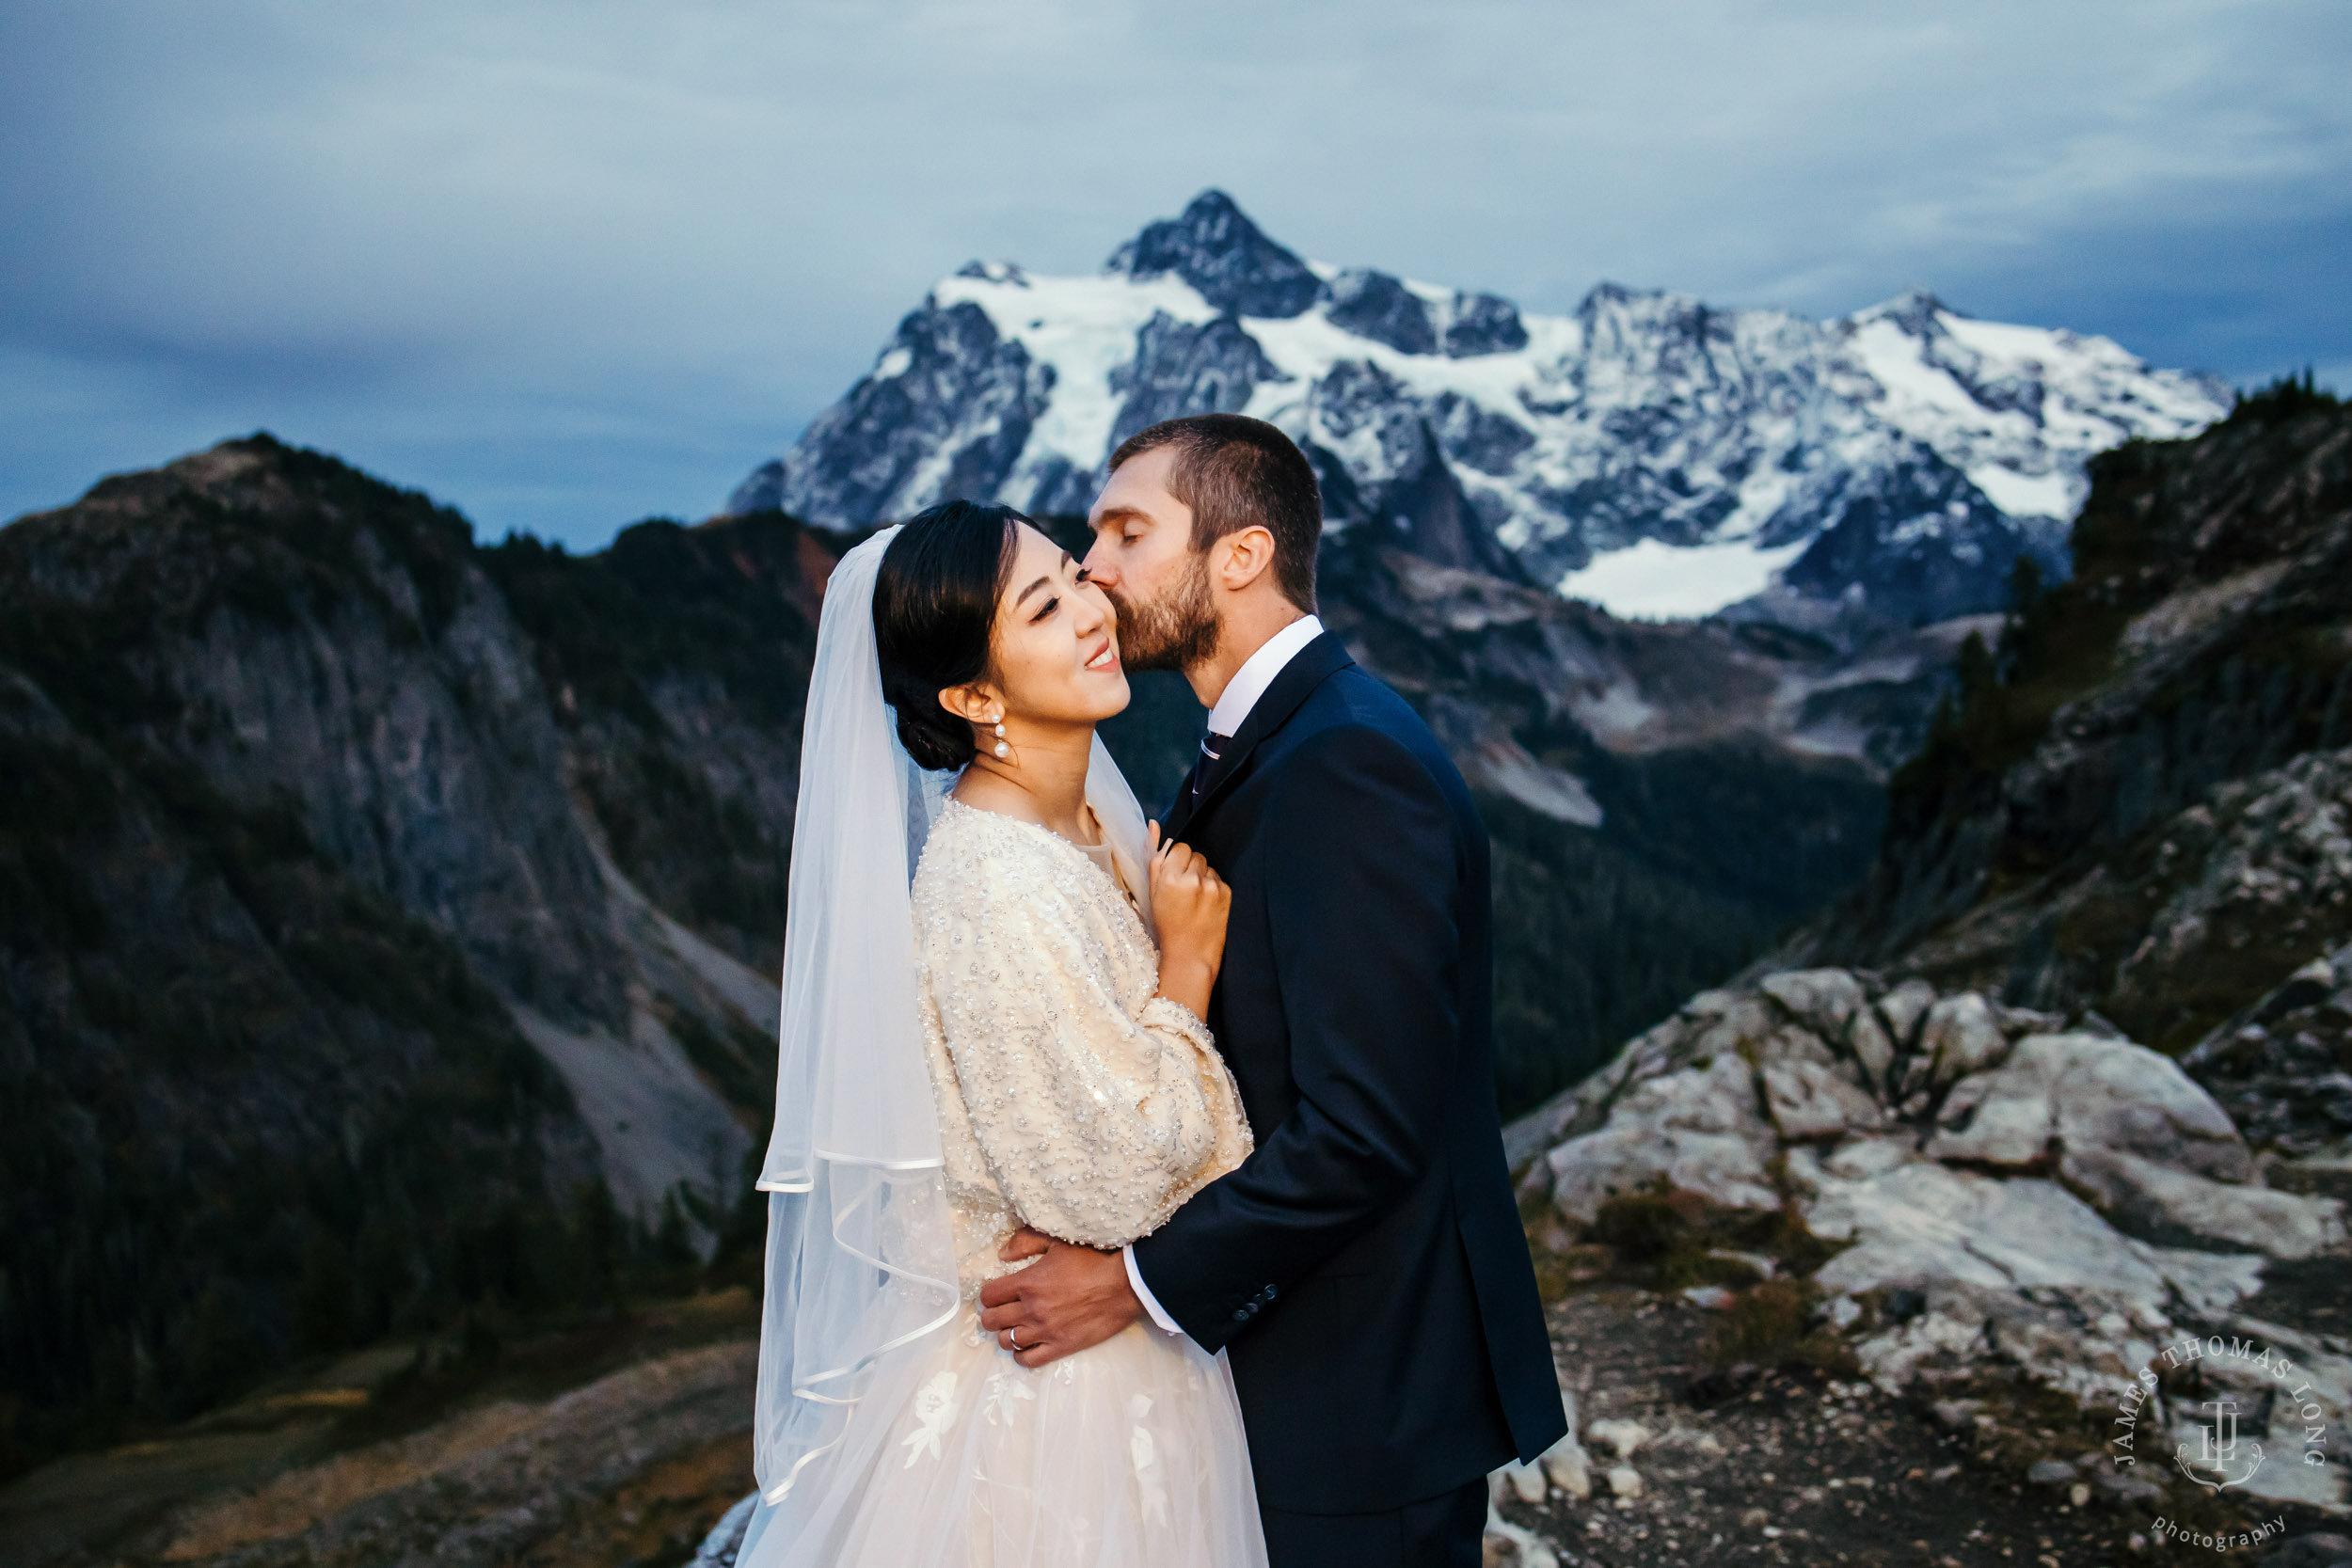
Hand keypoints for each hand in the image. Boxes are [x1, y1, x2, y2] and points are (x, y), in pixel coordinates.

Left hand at [977, 1230, 1143, 1367]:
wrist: (1124, 1285)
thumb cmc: (1093, 1260)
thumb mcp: (1058, 1241)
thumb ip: (1026, 1242)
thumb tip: (1002, 1254)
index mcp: (1028, 1283)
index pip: (989, 1295)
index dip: (988, 1294)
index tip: (996, 1293)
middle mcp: (1031, 1309)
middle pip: (992, 1321)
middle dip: (992, 1315)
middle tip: (1001, 1310)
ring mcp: (1045, 1331)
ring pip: (1006, 1341)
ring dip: (1006, 1333)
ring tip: (1014, 1326)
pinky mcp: (1060, 1347)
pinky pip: (1027, 1359)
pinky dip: (1021, 1353)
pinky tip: (1027, 1344)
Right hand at [1148, 821, 1227, 1017]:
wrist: (1190, 956)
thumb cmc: (1167, 925)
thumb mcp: (1152, 893)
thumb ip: (1154, 857)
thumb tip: (1154, 824)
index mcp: (1168, 878)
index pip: (1179, 847)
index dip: (1176, 861)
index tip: (1174, 877)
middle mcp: (1191, 879)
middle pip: (1195, 854)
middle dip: (1190, 867)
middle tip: (1184, 890)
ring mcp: (1211, 886)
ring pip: (1207, 865)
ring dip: (1202, 876)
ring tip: (1195, 899)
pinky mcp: (1226, 893)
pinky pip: (1218, 878)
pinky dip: (1213, 887)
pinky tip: (1205, 905)